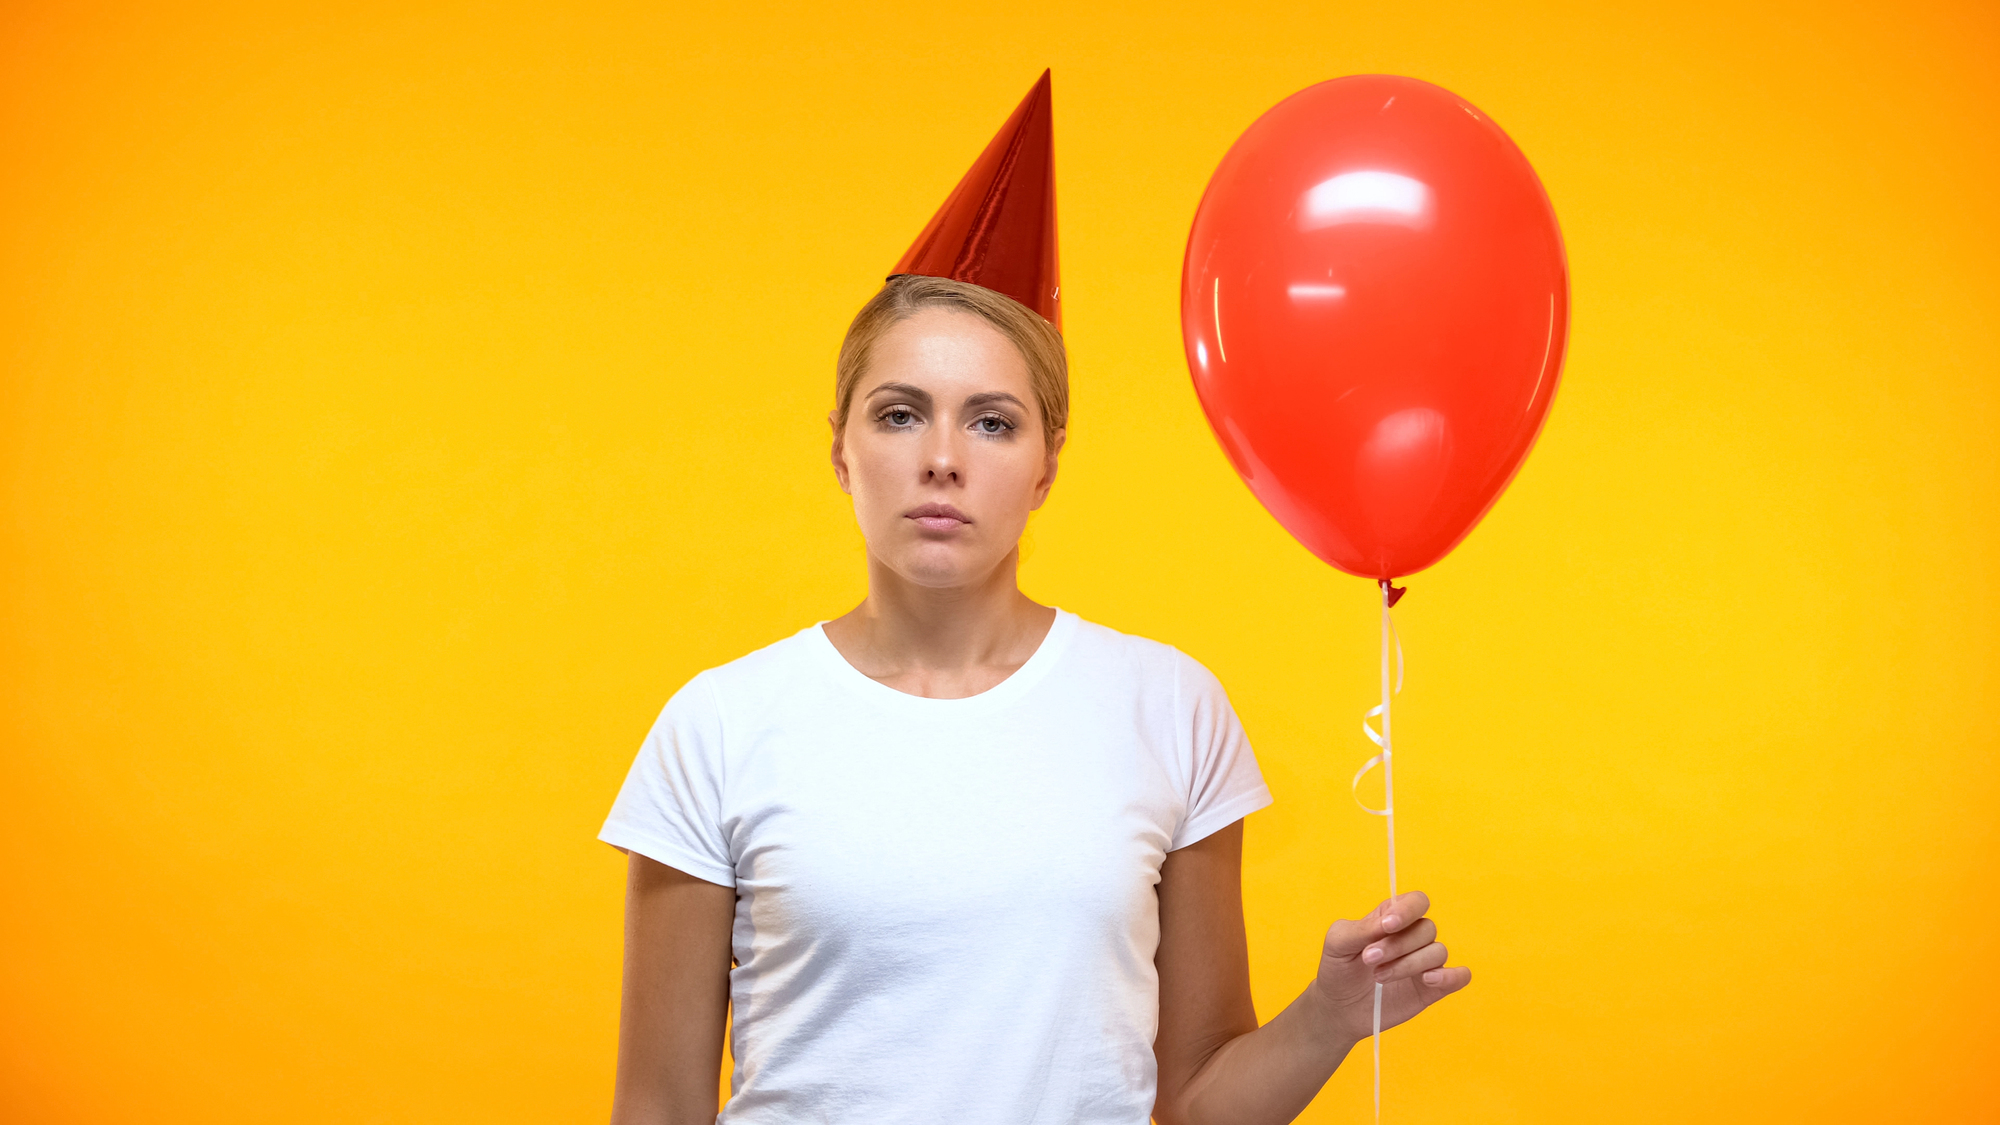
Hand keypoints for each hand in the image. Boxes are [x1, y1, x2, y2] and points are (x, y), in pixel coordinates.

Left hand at [1312, 891, 1470, 1044]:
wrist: (1338, 1007)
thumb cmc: (1339, 968)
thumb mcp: (1338, 942)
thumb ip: (1361, 929)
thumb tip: (1387, 923)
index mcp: (1392, 919)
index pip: (1416, 902)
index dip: (1407, 911)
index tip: (1386, 926)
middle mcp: (1413, 938)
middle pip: (1426, 929)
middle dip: (1397, 945)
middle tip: (1369, 959)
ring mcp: (1424, 963)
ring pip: (1438, 952)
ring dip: (1409, 964)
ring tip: (1379, 976)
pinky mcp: (1432, 988)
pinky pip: (1459, 976)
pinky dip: (1451, 976)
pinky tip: (1428, 980)